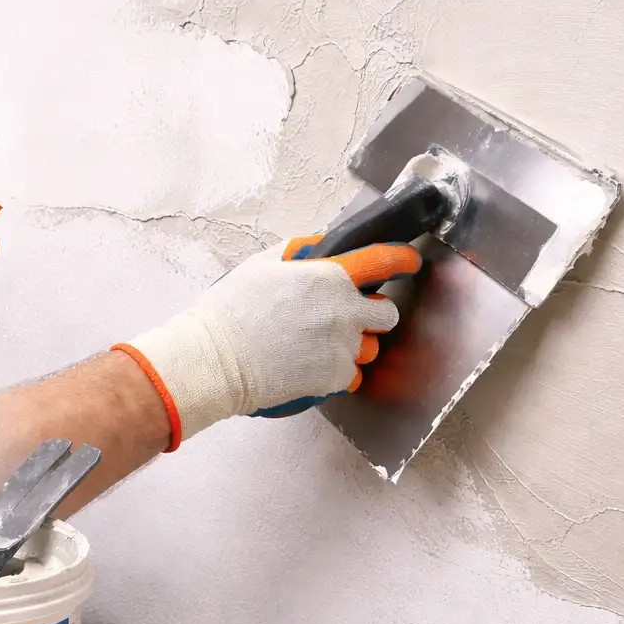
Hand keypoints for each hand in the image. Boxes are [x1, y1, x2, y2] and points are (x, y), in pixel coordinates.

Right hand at [113, 234, 421, 450]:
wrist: (216, 361)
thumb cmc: (230, 312)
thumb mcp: (260, 266)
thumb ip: (296, 251)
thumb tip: (316, 246)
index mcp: (330, 277)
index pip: (383, 262)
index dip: (402, 260)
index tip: (408, 262)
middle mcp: (345, 312)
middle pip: (387, 313)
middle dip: (374, 313)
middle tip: (348, 316)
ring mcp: (344, 347)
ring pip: (372, 347)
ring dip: (356, 345)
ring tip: (322, 346)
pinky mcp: (337, 378)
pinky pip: (354, 375)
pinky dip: (339, 371)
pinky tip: (313, 366)